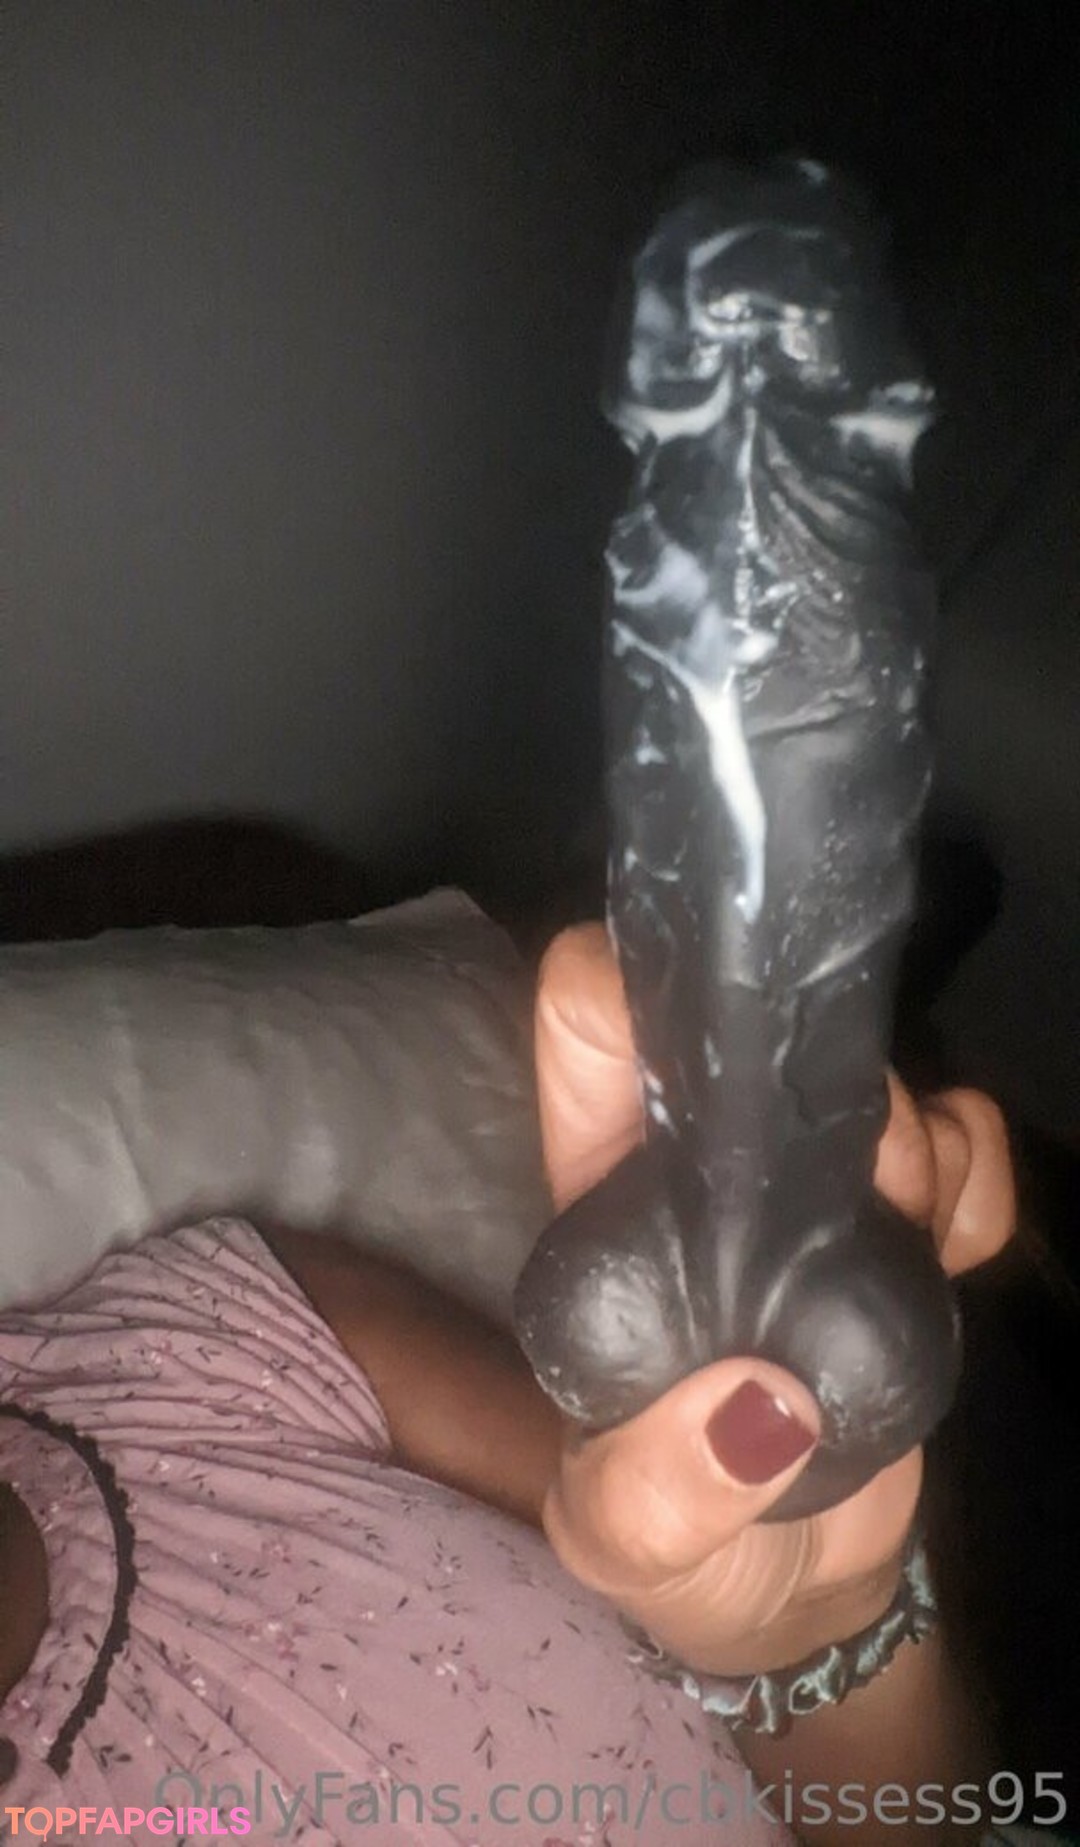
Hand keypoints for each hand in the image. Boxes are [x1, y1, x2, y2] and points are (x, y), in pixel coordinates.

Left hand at [534, 923, 1015, 1674]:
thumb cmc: (682, 1551)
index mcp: (610, 1214)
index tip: (703, 1018)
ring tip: (911, 1223)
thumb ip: (661, 1493)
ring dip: (907, 1132)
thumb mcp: (630, 1544)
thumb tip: (757, 1406)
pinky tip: (961, 1244)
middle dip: (810, 1074)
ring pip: (861, 1090)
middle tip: (861, 1171)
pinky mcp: (901, 1240)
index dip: (626, 991)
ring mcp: (808, 1206)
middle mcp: (705, 1183)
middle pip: (753, 1046)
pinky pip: (956, 1156)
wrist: (800, 1587)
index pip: (595, 1047)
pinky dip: (975, 1175)